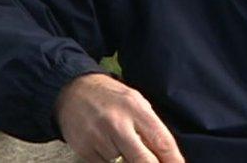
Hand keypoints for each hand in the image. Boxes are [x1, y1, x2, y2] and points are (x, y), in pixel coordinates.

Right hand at [54, 73, 184, 162]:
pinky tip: (110, 149)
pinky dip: (112, 162)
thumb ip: (150, 126)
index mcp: (135, 107)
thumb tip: (167, 157)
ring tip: (125, 149)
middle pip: (145, 162)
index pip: (162, 142)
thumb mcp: (135, 101)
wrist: (71, 90)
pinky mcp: (85, 150)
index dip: (174, 161)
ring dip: (129, 162)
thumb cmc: (109, 97)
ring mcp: (99, 138)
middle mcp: (117, 123)